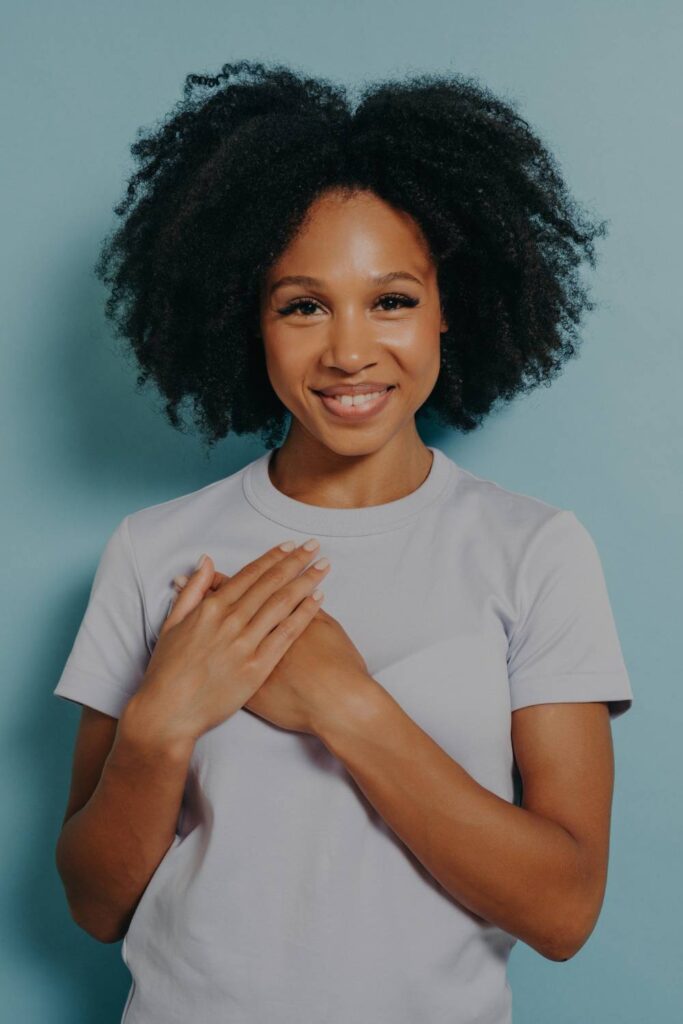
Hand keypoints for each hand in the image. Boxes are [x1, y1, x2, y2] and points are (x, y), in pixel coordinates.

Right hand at [127, 540, 332, 746]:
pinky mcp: (257, 668)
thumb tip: (206, 561)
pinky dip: (304, 614)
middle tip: (315, 546)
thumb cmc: (167, 671)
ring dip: (305, 581)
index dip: (272, 557)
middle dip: (295, 562)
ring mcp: (245, 644)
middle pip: (270, 583)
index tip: (290, 546)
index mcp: (211, 608)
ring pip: (281, 604)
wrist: (168, 713)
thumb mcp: (172, 624)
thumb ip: (193, 591)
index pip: (249, 575)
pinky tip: (318, 599)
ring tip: (323, 565)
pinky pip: (286, 635)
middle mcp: (230, 621)